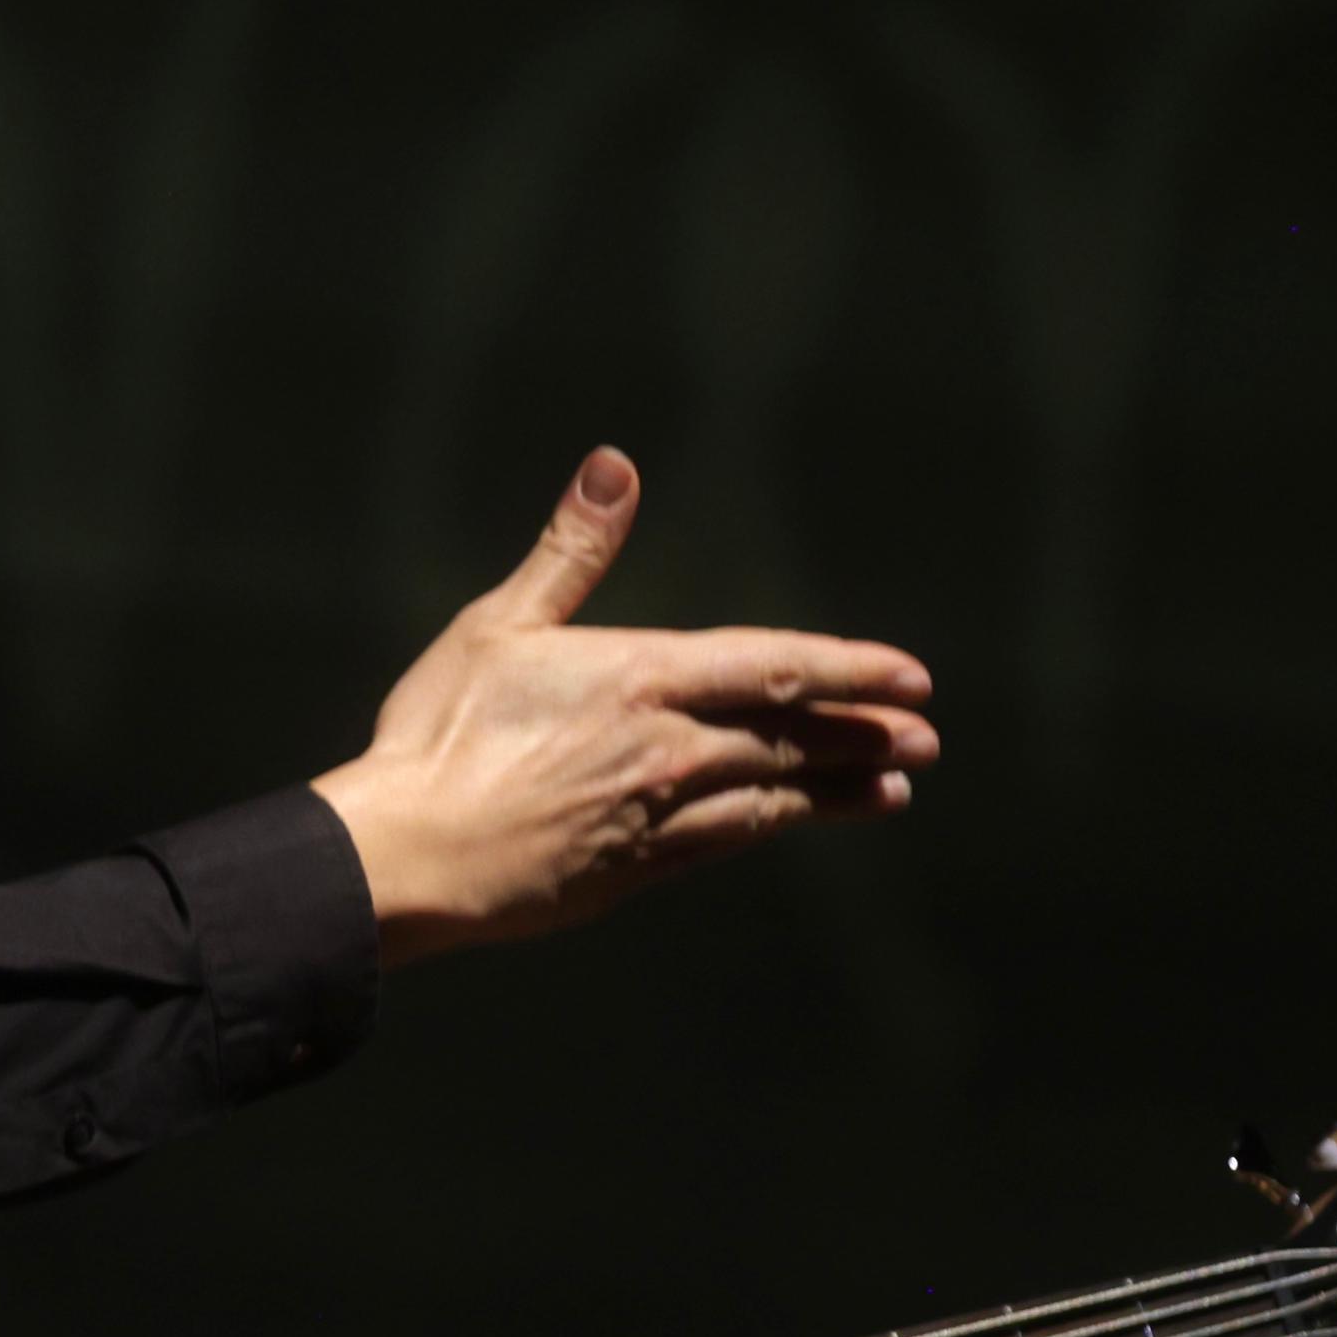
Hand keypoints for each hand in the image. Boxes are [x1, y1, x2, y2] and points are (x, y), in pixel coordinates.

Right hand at [308, 449, 935, 968]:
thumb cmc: (440, 733)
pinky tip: (792, 821)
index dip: (851, 670)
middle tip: (927, 737)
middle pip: (792, 737)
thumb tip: (614, 466)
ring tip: (894, 789)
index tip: (914, 676)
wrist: (409, 855)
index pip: (776, 668)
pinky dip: (773, 825)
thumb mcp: (499, 625)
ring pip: (772, 797)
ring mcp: (658, 815)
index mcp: (643, 678)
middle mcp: (669, 748)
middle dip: (865, 735)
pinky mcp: (635, 870)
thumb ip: (571, 551)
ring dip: (838, 791)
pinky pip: (725, 841)